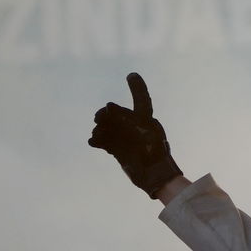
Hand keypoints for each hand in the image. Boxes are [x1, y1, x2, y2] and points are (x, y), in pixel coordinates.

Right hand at [89, 73, 182, 197]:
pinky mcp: (118, 150)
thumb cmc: (156, 152)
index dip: (137, 88)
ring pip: (108, 127)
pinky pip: (104, 141)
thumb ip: (128, 117)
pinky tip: (93, 142)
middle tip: (98, 118)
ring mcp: (125, 139)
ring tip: (99, 134)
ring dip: (100, 128)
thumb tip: (108, 106)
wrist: (155, 175)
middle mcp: (135, 127)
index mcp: (146, 120)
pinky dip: (97, 140)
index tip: (131, 75)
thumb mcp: (145, 131)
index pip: (141, 101)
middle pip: (116, 115)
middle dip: (105, 114)